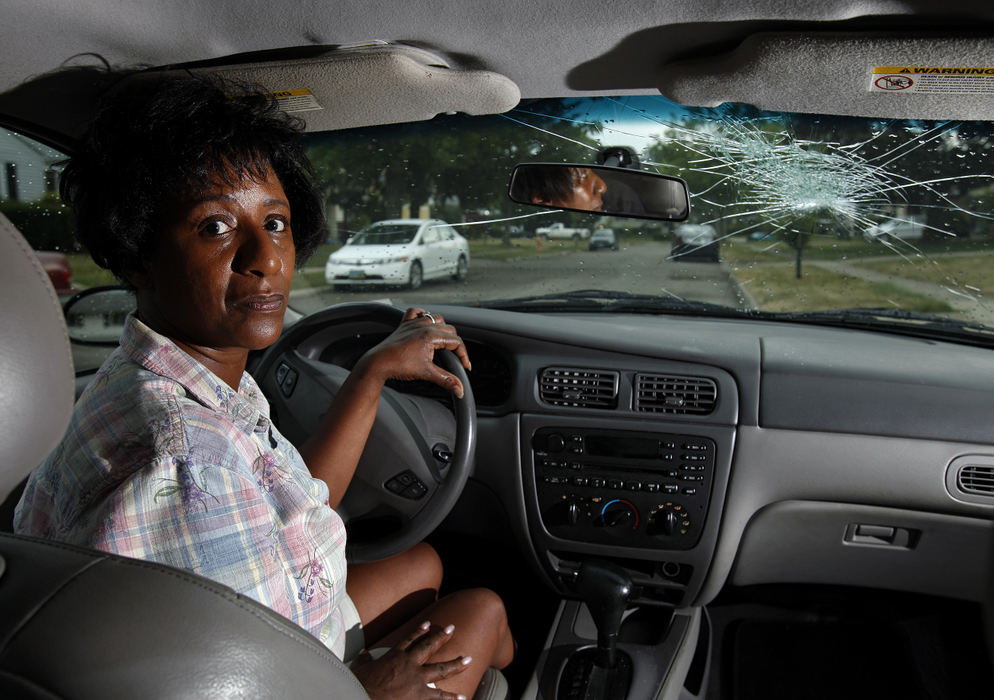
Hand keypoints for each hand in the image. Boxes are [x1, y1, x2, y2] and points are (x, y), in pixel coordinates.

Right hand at [351, 621, 471, 699]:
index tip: (428, 624)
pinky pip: (439, 697)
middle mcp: (409, 663)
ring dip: (455, 664)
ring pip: (440, 669)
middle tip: (452, 628)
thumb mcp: (360, 667)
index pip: (409, 640)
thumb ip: (364, 659)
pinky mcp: (419, 695)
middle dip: (442, 637)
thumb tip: (363, 653)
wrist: (362, 695)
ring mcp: (416, 679)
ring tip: (468, 659)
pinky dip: (451, 698)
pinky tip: (462, 698)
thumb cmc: (360, 683)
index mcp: (395, 656)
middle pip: (428, 647)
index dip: (419, 632)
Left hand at [358, 307, 471, 397]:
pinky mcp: (404, 324)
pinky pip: (416, 312)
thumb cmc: (399, 366)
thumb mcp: (426, 373)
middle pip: (449, 329)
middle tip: (454, 358)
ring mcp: (413, 323)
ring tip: (442, 343)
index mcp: (431, 335)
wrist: (378, 363)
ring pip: (436, 318)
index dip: (463, 355)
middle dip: (454, 344)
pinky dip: (423, 315)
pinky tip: (424, 323)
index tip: (464, 366)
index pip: (456, 341)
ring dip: (442, 328)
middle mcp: (423, 325)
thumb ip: (446, 380)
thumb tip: (459, 389)